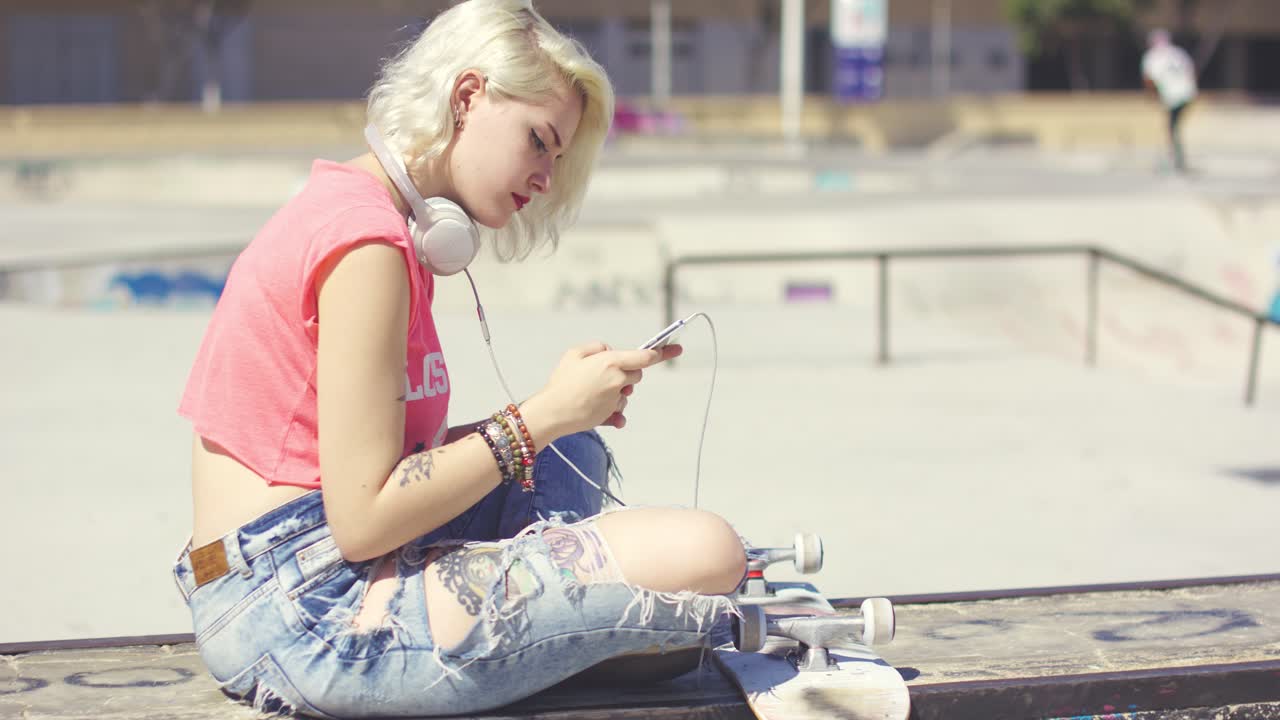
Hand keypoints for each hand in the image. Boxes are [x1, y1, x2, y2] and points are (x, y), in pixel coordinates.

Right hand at [521, 341, 681, 441]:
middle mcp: (618, 380)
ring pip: (627, 391)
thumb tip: (610, 351)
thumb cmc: (561, 381)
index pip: (644, 356)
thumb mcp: (574, 353)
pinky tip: (603, 413)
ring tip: (590, 392)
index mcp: (610, 362)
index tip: (677, 348)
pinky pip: (619, 410)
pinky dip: (613, 411)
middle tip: (602, 374)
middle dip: (626, 373)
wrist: (552, 412)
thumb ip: (597, 347)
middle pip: (637, 374)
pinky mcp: (612, 414)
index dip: (662, 352)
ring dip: (616, 391)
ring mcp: (616, 399)